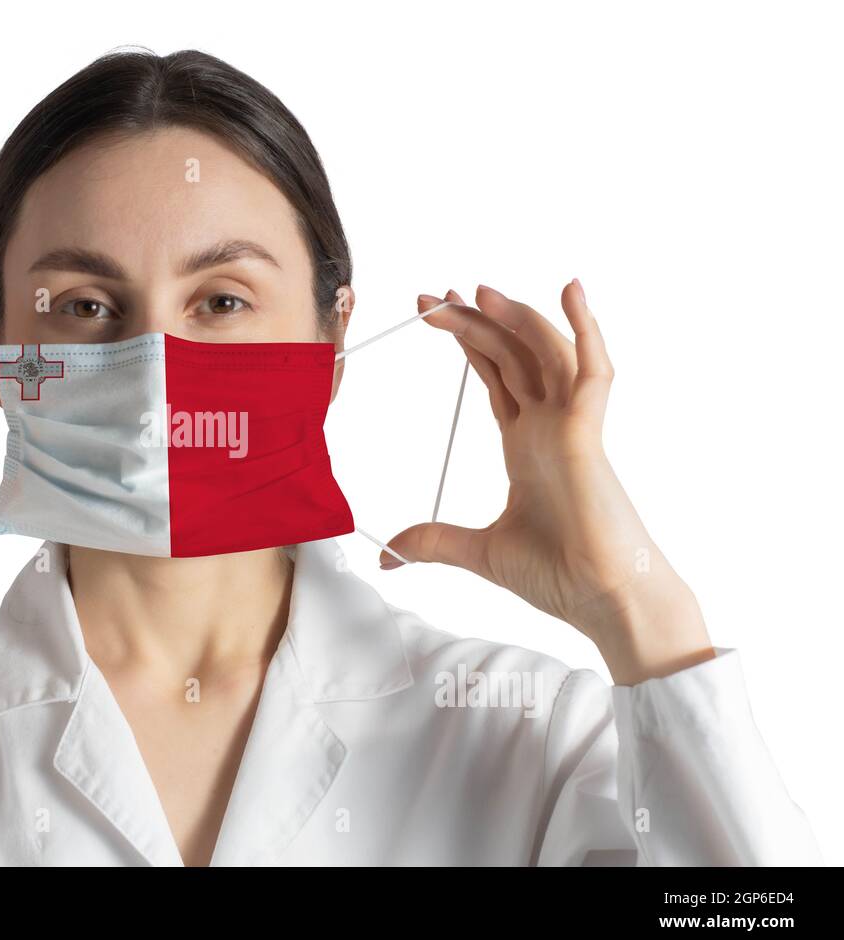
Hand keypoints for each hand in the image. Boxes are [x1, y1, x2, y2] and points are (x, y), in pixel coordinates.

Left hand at [384, 281, 713, 684]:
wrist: (602, 601)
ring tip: (476, 289)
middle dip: (473, 320)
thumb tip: (386, 556)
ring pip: (545, 351)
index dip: (466, 341)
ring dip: (514, 316)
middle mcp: (549, 425)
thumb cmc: (558, 574)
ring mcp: (572, 425)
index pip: (495, 374)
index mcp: (526, 444)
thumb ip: (433, 543)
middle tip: (431, 295)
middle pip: (512, 353)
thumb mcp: (478, 552)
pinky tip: (570, 290)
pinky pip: (593, 370)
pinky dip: (585, 328)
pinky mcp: (590, 434)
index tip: (429, 312)